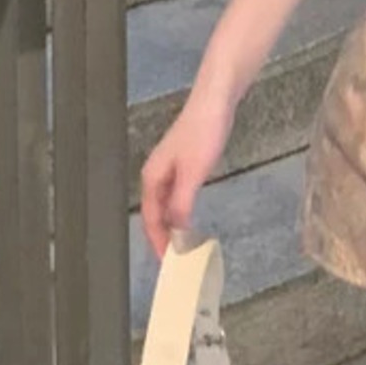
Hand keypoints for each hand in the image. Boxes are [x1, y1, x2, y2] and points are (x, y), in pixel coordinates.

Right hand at [139, 90, 235, 260]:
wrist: (216, 99)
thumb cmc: (203, 134)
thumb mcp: (192, 174)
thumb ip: (181, 206)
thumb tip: (175, 235)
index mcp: (152, 177)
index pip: (149, 219)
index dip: (157, 243)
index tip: (168, 265)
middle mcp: (156, 174)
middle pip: (154, 214)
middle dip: (162, 238)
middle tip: (177, 260)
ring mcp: (169, 167)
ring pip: (165, 205)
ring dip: (172, 225)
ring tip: (184, 245)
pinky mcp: (183, 162)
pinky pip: (176, 195)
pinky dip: (180, 211)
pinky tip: (190, 217)